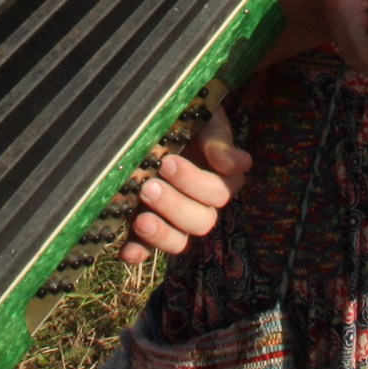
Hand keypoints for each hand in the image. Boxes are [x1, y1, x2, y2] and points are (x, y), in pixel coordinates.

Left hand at [120, 105, 251, 264]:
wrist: (152, 117)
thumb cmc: (185, 116)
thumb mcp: (203, 118)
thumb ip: (218, 139)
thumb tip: (241, 164)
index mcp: (221, 178)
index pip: (218, 193)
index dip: (194, 183)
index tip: (167, 162)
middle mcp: (201, 203)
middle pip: (201, 221)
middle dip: (174, 206)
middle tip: (148, 186)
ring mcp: (174, 218)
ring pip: (180, 241)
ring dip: (162, 233)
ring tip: (141, 219)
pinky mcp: (149, 226)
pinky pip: (147, 249)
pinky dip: (138, 252)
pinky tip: (126, 252)